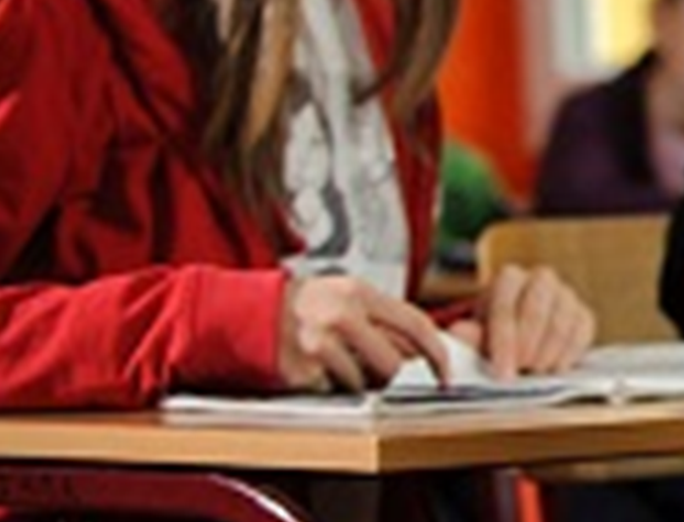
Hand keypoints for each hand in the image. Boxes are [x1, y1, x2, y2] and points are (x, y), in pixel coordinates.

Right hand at [280, 274, 450, 391]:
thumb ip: (380, 317)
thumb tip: (421, 348)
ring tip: (337, 364)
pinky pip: (335, 390)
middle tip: (382, 375)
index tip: (444, 373)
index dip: (436, 354)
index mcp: (359, 293)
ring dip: (360, 383)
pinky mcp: (302, 371)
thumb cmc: (295, 306)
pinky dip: (331, 387)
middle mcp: (342, 315)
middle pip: (396, 362)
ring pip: (367, 381)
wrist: (239, 312)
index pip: (417, 326)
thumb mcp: (342, 295)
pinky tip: (316, 371)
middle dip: (395, 376)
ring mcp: (321, 344)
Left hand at [446, 265, 596, 377]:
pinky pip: (581, 333)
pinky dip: (568, 354)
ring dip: (547, 353)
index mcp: (508, 278)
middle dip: (526, 347)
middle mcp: (540, 279)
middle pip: (536, 311)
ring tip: (534, 372)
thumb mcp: (478, 336)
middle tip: (519, 372)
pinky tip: (554, 368)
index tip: (502, 373)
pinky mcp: (583, 313)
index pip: (505, 305)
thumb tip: (457, 332)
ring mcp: (566, 294)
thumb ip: (470, 336)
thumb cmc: (495, 335)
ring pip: (561, 322)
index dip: (504, 342)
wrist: (522, 334)